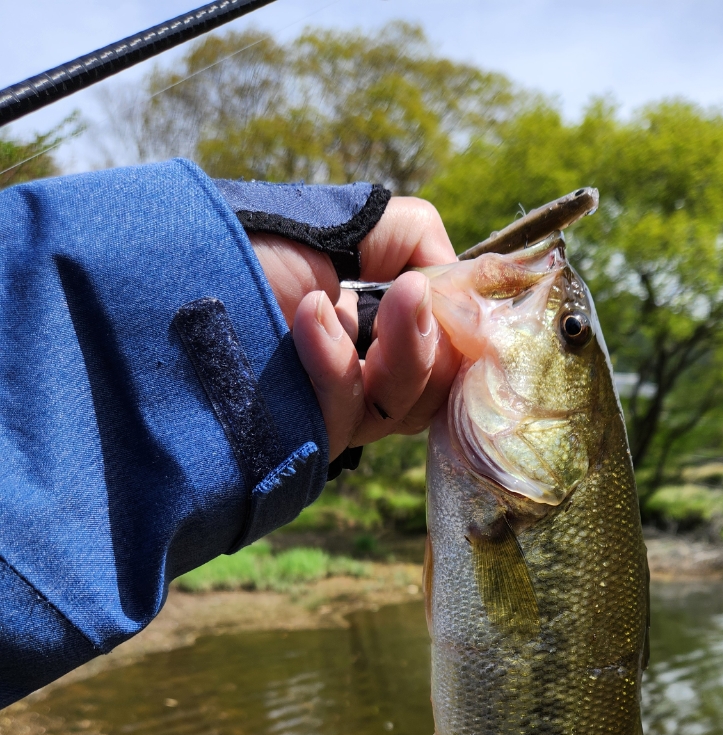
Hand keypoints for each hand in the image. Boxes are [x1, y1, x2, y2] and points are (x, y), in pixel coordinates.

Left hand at [249, 196, 461, 460]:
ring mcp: (331, 412)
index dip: (465, 340)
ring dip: (394, 353)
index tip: (468, 309)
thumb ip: (419, 241)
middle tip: (414, 295)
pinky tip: (312, 318)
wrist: (170, 273)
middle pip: (436, 394)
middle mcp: (362, 377)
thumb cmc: (253, 243)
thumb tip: (464, 287)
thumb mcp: (352, 223)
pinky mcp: (297, 437)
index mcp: (380, 333)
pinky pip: (343, 417)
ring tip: (343, 301)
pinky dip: (334, 365)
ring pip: (398, 411)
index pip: (450, 357)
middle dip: (432, 345)